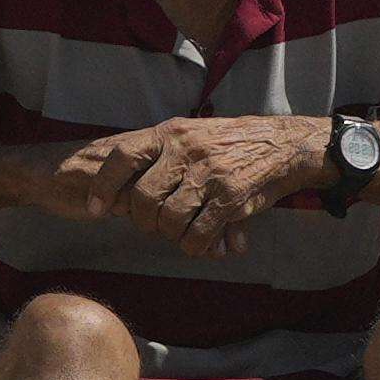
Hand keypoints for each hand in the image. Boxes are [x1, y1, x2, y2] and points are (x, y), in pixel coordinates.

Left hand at [53, 118, 327, 245]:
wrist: (283, 145)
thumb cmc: (229, 145)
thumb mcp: (190, 136)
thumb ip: (157, 159)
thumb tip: (115, 198)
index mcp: (171, 133)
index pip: (122, 156)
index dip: (103, 186)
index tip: (96, 209)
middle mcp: (186, 149)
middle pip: (143, 198)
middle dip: (144, 221)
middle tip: (156, 226)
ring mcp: (208, 172)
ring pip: (169, 219)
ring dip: (172, 235)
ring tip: (184, 234)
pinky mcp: (231, 196)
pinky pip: (198, 234)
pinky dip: (195, 246)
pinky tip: (204, 245)